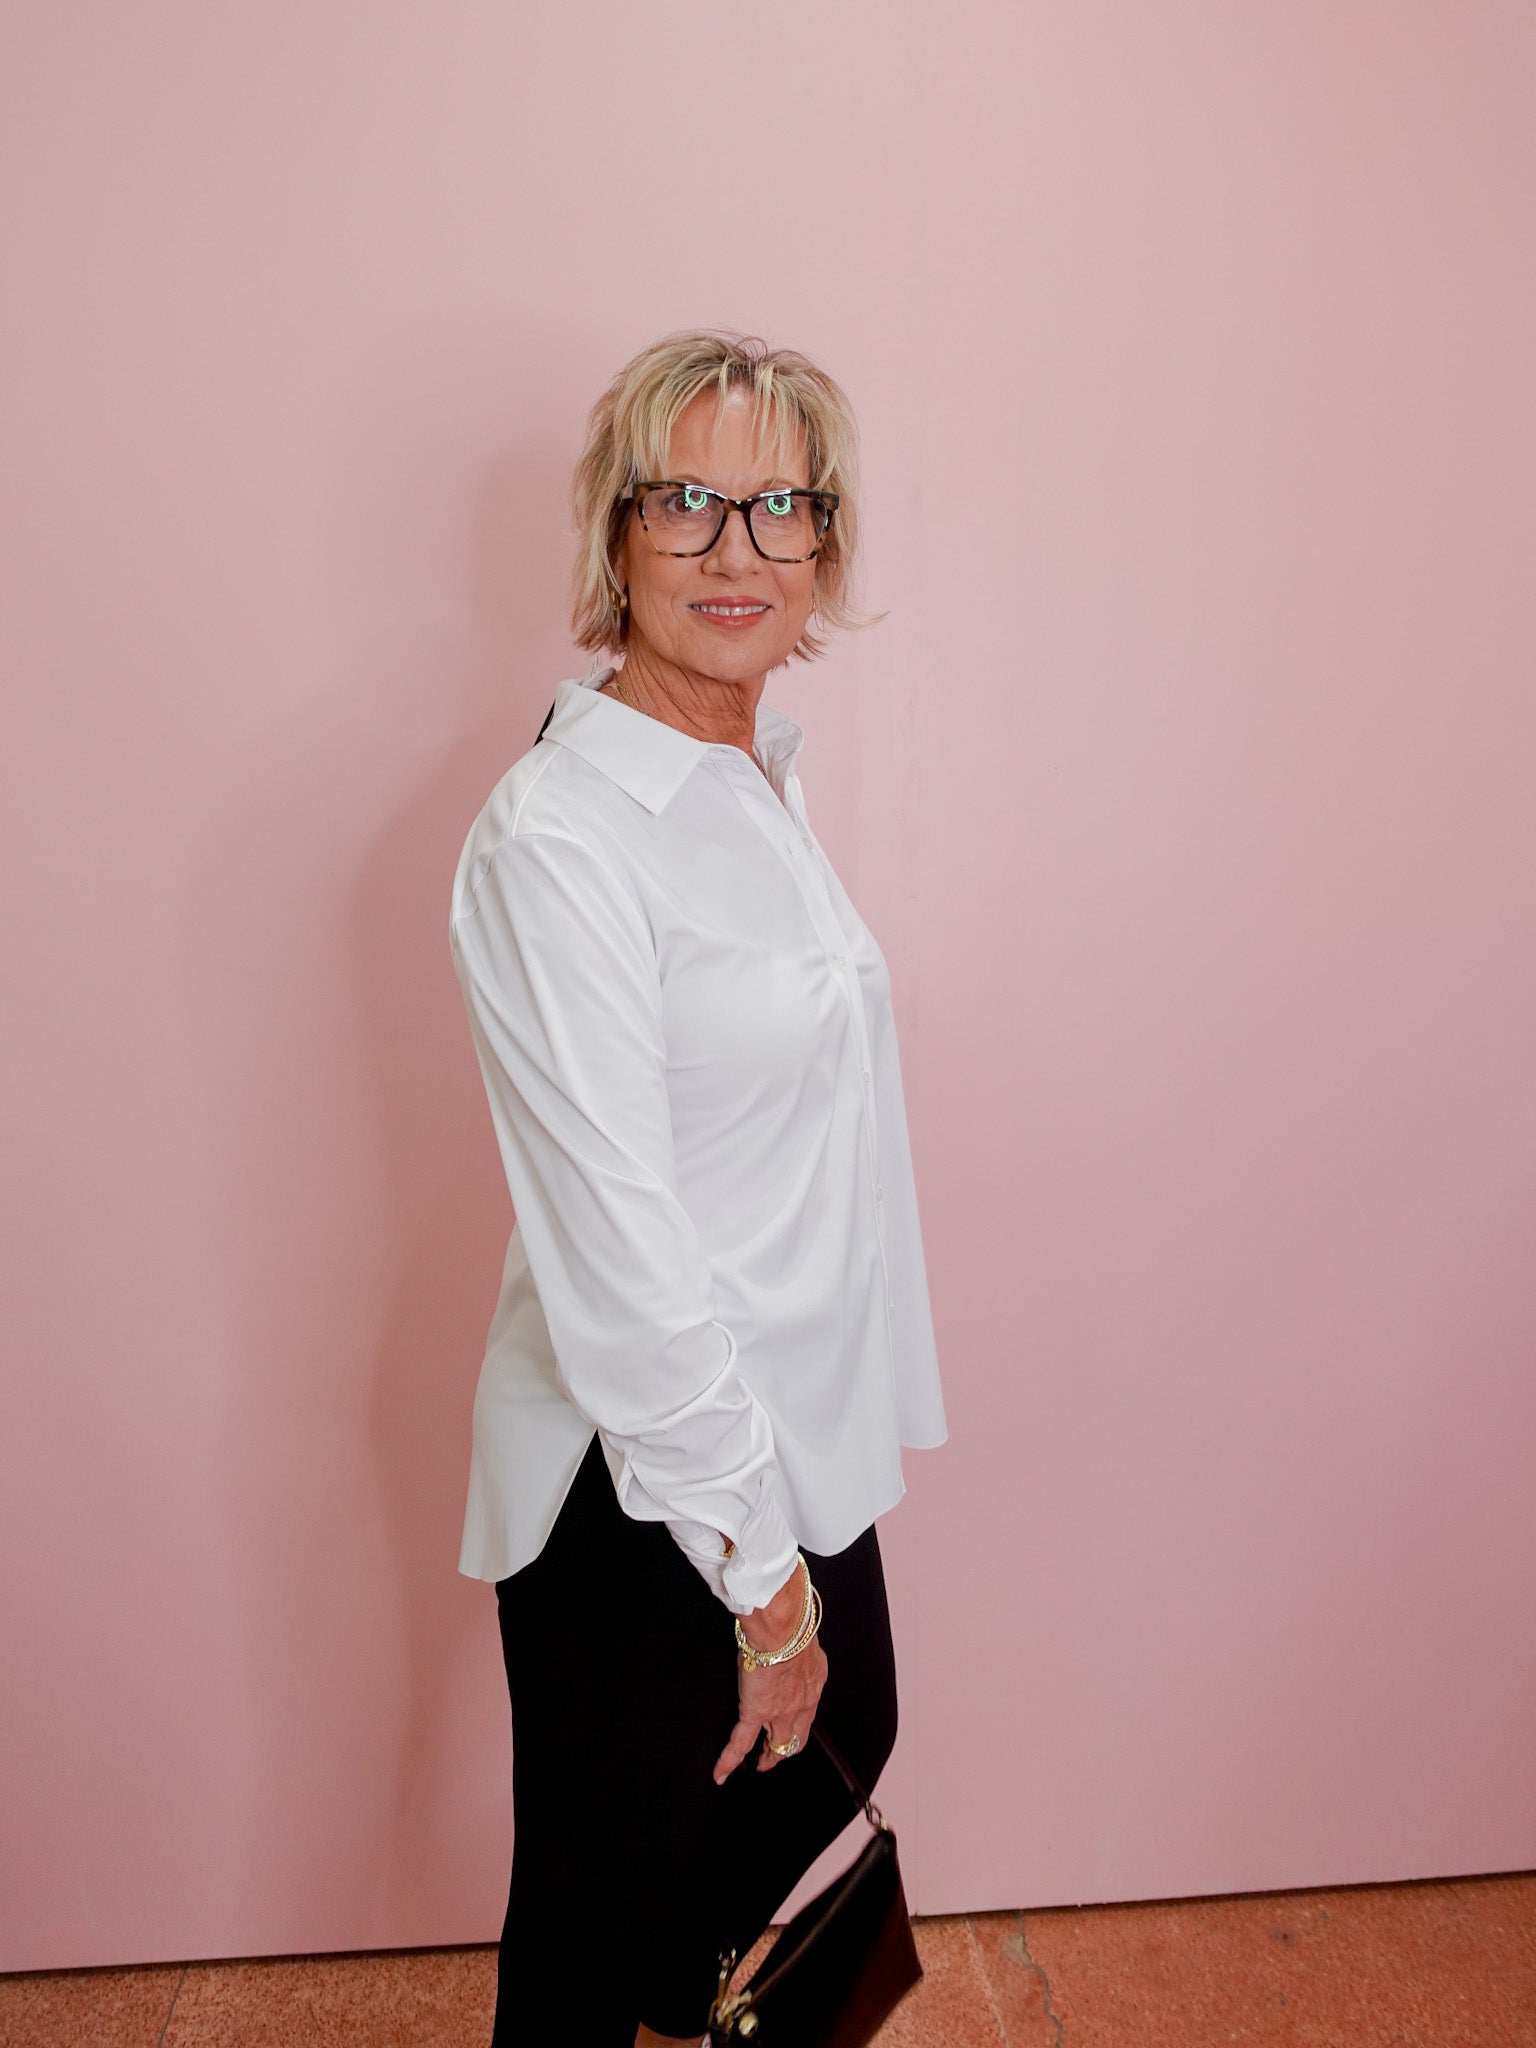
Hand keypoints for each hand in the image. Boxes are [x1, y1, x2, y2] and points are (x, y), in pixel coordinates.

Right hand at [712, 1559, 826, 1783]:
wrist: (783, 1625)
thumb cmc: (792, 1619)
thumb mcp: (801, 1631)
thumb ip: (795, 1635)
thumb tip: (789, 1622)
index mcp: (814, 1680)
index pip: (808, 1709)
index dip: (799, 1721)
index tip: (792, 1725)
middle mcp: (802, 1702)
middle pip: (796, 1736)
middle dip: (786, 1747)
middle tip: (775, 1754)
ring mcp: (779, 1712)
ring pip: (776, 1745)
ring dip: (768, 1757)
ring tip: (759, 1765)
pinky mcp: (756, 1713)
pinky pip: (741, 1743)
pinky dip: (729, 1761)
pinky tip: (720, 1775)